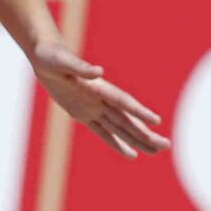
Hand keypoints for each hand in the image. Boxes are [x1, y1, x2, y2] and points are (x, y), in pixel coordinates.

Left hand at [28, 36, 169, 158]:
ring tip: (157, 151)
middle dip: (146, 134)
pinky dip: (118, 143)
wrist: (45, 56)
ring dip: (138, 140)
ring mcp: (94, 107)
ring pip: (121, 128)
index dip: (139, 112)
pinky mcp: (84, 114)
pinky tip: (132, 155)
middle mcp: (101, 99)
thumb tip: (98, 71)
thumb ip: (80, 67)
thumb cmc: (52, 55)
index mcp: (98, 87)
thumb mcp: (62, 62)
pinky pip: (104, 132)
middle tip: (166, 146)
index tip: (157, 121)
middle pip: (127, 120)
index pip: (123, 102)